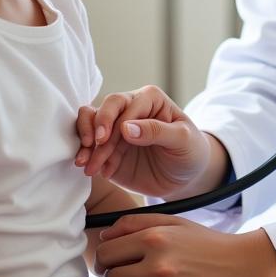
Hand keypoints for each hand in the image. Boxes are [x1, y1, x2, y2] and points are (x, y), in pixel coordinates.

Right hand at [74, 86, 210, 196]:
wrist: (186, 178)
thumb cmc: (190, 151)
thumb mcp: (183, 139)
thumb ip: (156, 131)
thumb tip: (125, 127)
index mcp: (150, 99)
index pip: (125, 105)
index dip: (112, 122)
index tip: (105, 141)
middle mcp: (131, 108)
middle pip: (105, 108)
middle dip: (96, 131)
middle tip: (92, 151)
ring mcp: (118, 128)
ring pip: (91, 122)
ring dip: (85, 143)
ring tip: (85, 164)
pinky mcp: (109, 148)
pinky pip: (89, 144)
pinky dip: (86, 154)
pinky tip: (91, 170)